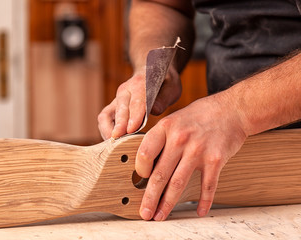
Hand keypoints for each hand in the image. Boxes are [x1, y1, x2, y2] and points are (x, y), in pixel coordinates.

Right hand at [98, 66, 181, 139]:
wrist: (151, 72)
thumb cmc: (163, 83)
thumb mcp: (171, 87)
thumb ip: (164, 98)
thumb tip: (155, 110)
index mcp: (140, 83)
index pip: (137, 101)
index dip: (134, 116)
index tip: (132, 129)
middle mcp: (125, 91)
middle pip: (120, 110)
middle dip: (119, 126)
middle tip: (121, 142)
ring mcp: (116, 99)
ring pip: (106, 115)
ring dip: (109, 131)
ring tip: (116, 146)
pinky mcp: (112, 107)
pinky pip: (103, 119)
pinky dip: (105, 131)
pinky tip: (114, 143)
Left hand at [136, 94, 246, 220]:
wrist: (232, 110)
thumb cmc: (200, 115)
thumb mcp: (174, 119)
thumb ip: (161, 139)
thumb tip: (146, 163)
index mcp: (166, 127)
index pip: (144, 153)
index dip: (140, 170)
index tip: (141, 179)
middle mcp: (180, 139)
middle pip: (160, 174)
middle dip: (150, 197)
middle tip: (145, 213)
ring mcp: (198, 150)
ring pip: (178, 183)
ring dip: (168, 203)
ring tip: (160, 216)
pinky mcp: (216, 159)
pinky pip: (207, 185)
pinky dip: (203, 200)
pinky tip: (199, 211)